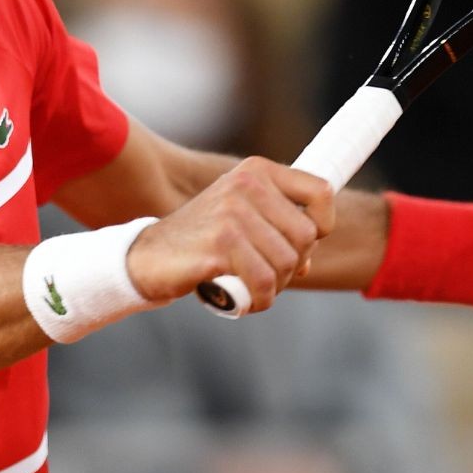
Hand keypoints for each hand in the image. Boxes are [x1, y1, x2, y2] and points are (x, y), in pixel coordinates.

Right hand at [127, 156, 334, 309]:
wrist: (148, 256)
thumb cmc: (201, 239)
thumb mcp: (241, 216)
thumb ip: (277, 227)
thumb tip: (309, 260)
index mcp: (256, 171)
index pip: (321, 192)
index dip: (323, 226)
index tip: (302, 244)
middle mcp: (245, 185)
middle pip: (306, 236)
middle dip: (292, 264)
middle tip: (266, 274)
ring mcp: (232, 214)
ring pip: (288, 262)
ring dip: (275, 286)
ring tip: (252, 287)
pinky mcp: (221, 245)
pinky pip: (264, 282)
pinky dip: (261, 300)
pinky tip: (246, 301)